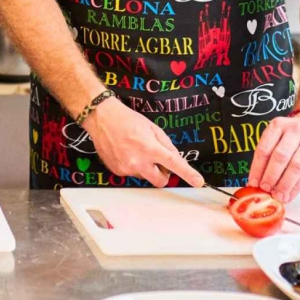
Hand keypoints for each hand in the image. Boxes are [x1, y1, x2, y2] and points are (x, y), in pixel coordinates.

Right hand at [83, 97, 204, 188]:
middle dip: (163, 174)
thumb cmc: (127, 119)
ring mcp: (126, 168)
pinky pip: (132, 174)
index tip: (198, 181)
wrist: (101, 117)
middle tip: (158, 161)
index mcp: (150, 148)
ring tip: (136, 150)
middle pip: (160, 181)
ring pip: (145, 176)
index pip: (174, 164)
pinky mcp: (117, 170)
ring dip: (146, 168)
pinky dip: (133, 166)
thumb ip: (166, 145)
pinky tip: (126, 152)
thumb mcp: (152, 128)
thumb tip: (175, 159)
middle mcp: (138, 161)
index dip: (188, 174)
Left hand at [246, 112, 299, 202]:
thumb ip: (270, 152)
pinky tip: (290, 194)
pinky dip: (297, 187)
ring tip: (278, 196)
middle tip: (265, 190)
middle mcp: (294, 131)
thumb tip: (258, 180)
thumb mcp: (280, 134)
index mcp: (278, 125)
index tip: (253, 183)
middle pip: (280, 157)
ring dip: (285, 184)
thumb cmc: (295, 133)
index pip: (264, 149)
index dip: (257, 168)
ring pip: (296, 166)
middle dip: (271, 176)